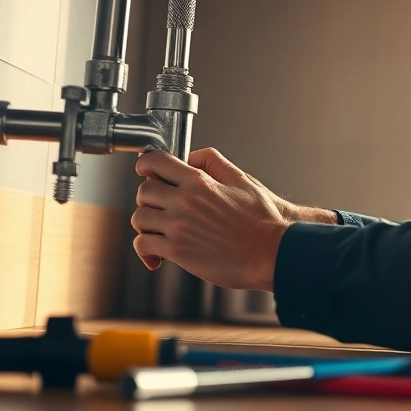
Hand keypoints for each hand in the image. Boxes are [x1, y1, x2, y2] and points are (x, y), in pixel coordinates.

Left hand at [131, 148, 291, 291]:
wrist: (270, 252)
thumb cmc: (262, 219)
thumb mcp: (241, 180)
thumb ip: (213, 162)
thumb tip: (190, 157)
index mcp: (199, 182)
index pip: (155, 162)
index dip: (146, 165)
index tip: (146, 171)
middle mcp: (185, 202)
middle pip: (144, 191)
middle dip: (148, 196)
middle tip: (159, 205)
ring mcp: (179, 227)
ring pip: (139, 218)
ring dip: (145, 223)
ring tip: (158, 228)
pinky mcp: (178, 251)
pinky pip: (144, 245)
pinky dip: (145, 249)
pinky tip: (156, 253)